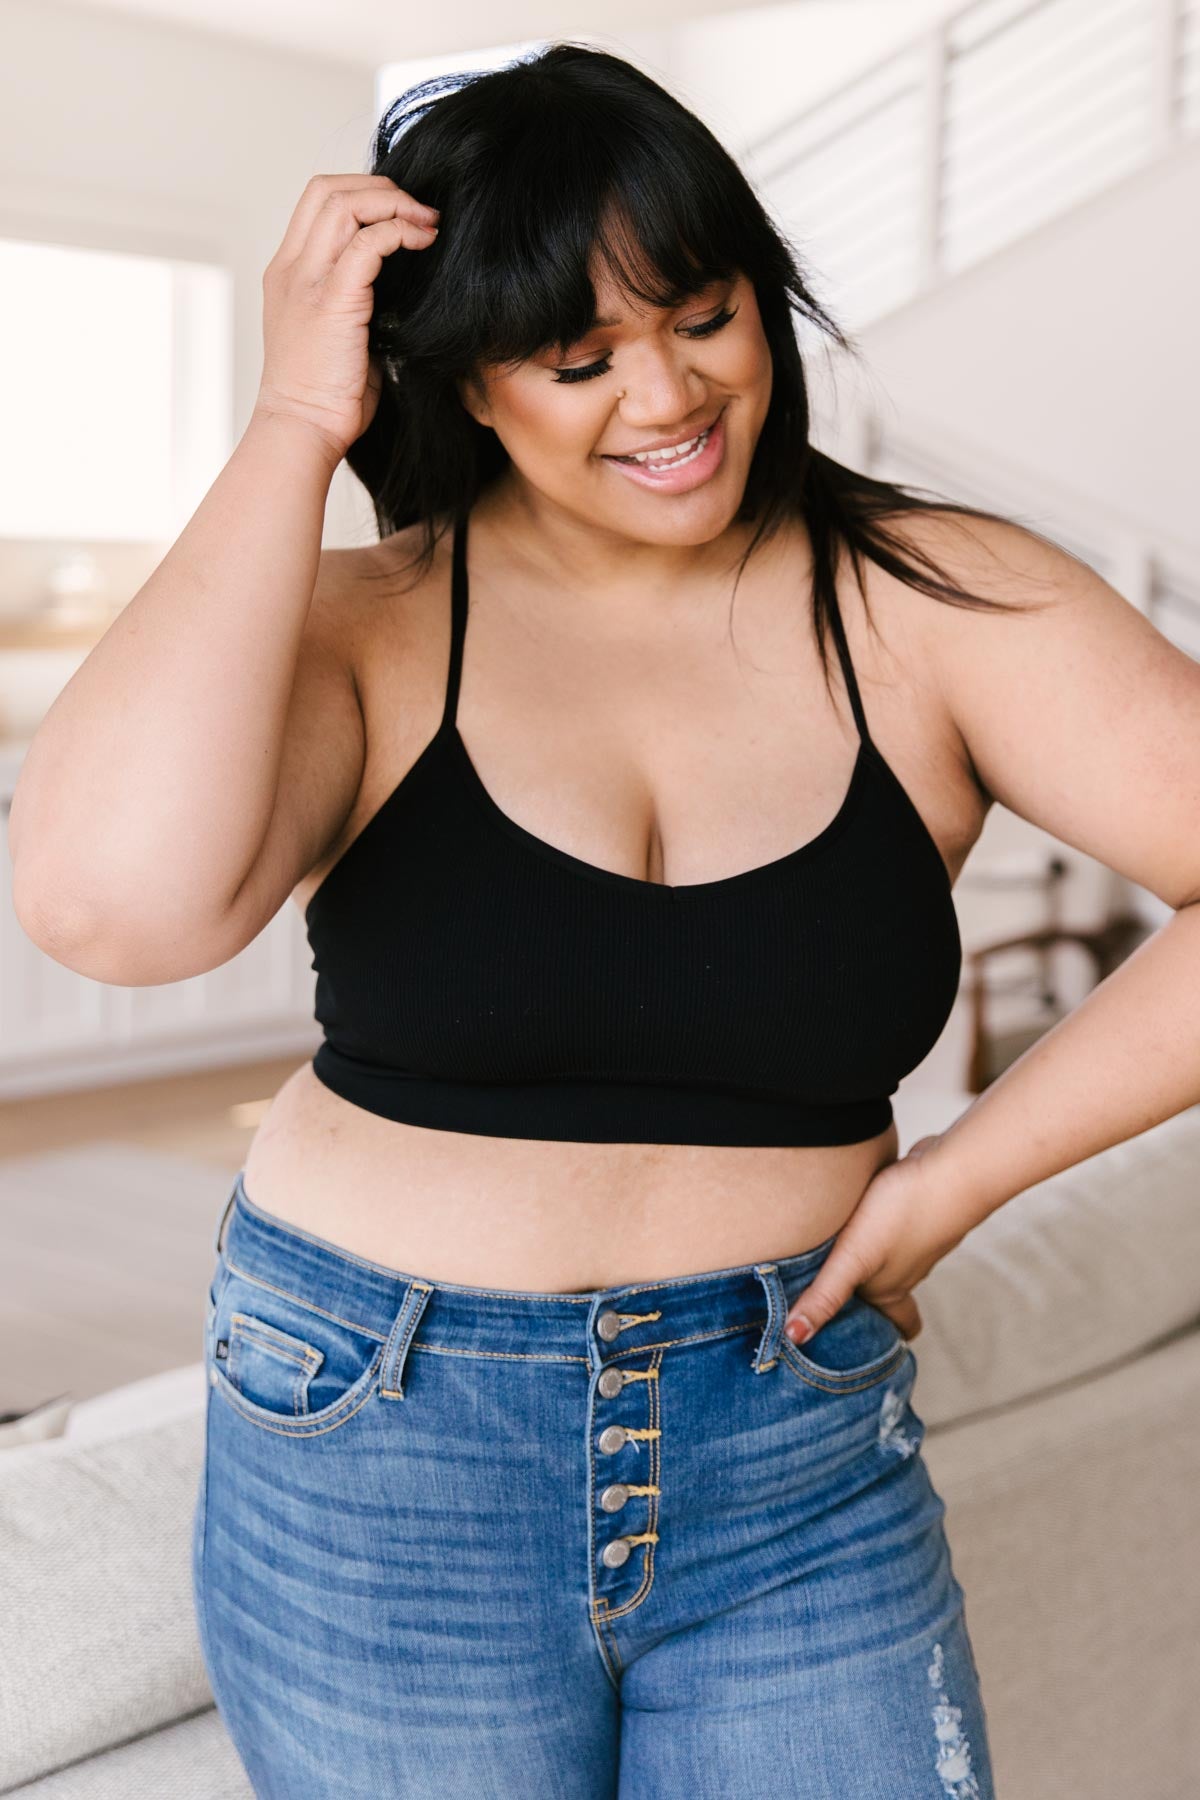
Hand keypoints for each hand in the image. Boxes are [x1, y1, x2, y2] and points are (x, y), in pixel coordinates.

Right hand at [254, 173, 441, 465]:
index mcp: (287, 273)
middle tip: (419, 211)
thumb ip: (349, 300)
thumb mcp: (330, 334)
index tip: (398, 214)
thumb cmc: (321, 397)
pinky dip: (400, 233)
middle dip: (381, 188)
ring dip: (394, 204)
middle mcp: (292, 268)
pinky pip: (368, 243)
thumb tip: (390, 288)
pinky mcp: (333, 301)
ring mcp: (307, 281)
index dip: (361, 193)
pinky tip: (423, 244)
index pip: (316, 201)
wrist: (301, 429)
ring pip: (345, 204)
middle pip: (328, 188)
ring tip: (426, 223)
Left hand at [784, 1134, 964, 1345]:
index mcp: (891, 1288)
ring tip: (837, 1262)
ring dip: (868, 1264)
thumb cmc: (903, 1215)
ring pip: (889, 1259)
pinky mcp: (914, 1208)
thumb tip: (793, 1337)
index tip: (868, 1346)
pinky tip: (854, 1217)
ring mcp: (914, 1238)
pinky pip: (890, 1227)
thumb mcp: (855, 1258)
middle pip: (888, 1293)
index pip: (897, 1324)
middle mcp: (906, 1268)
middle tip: (839, 1305)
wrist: (952, 1169)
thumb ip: (826, 1295)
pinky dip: (874, 1231)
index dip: (885, 1337)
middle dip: (866, 1300)